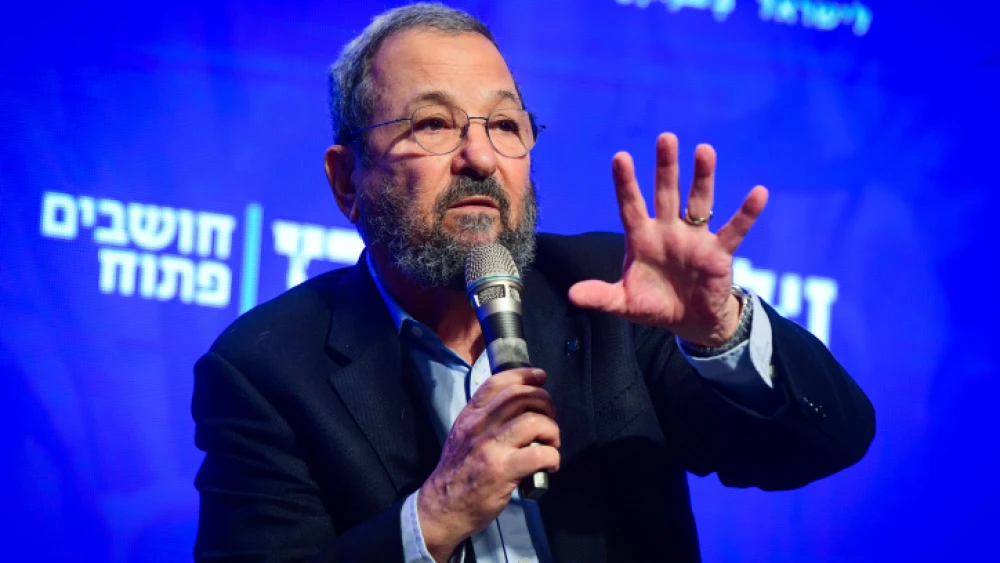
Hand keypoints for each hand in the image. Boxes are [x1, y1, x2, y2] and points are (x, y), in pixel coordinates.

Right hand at [417, 368, 559, 561]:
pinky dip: (552, 456)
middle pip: (520, 396)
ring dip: (552, 430)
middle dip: (544, 402)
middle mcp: (479, 426)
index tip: (540, 377)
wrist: (442, 507)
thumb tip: (518, 407)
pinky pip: (538, 454)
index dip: (524, 374)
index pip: (497, 382)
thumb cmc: (457, 472)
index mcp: (470, 415)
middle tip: (550, 417)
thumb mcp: (462, 435)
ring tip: (552, 443)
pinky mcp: (502, 471)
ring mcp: (490, 448)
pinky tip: (551, 464)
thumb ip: (484, 418)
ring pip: (533, 422)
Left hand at [569, 133, 767, 346]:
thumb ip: (601, 296)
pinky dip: (747, 213)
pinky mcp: (719, 252)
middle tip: (666, 137)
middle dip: (666, 167)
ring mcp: (694, 238)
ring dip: (702, 178)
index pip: (631, 205)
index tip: (620, 157)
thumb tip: (572, 295)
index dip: (626, 183)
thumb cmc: (654, 305)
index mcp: (642, 238)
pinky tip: (759, 192)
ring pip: (698, 202)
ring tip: (704, 150)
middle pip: (666, 193)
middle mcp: (668, 230)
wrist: (688, 321)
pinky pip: (734, 229)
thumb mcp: (624, 303)